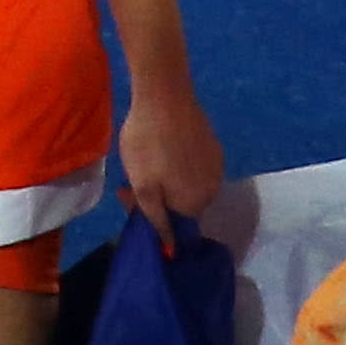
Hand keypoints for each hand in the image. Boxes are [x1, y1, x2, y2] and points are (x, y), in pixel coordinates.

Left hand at [117, 83, 223, 225]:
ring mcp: (216, 164)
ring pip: (187, 185)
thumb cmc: (148, 144)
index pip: (174, 225)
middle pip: (182, 205)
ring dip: (165, 181)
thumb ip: (157, 220)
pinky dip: (176, 164)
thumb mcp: (143, 187)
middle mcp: (214, 188)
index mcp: (197, 203)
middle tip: (130, 179)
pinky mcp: (213, 144)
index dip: (150, 216)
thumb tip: (171, 250)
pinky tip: (161, 147)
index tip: (129, 196)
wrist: (164, 94)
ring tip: (143, 161)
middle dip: (156, 198)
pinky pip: (193, 166)